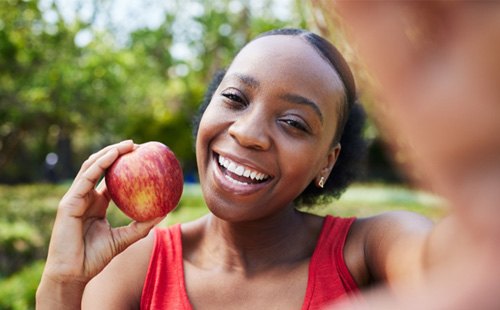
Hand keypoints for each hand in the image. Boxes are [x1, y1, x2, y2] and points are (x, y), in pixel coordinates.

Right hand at [38, 140, 162, 302]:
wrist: (73, 273)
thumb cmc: (96, 258)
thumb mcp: (124, 239)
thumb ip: (142, 225)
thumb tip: (165, 212)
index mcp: (96, 203)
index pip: (110, 178)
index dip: (125, 165)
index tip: (144, 157)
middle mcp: (85, 196)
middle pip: (101, 167)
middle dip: (118, 153)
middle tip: (139, 146)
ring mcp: (76, 197)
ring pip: (92, 166)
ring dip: (110, 152)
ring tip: (129, 144)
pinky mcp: (69, 201)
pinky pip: (87, 177)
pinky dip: (100, 163)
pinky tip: (114, 155)